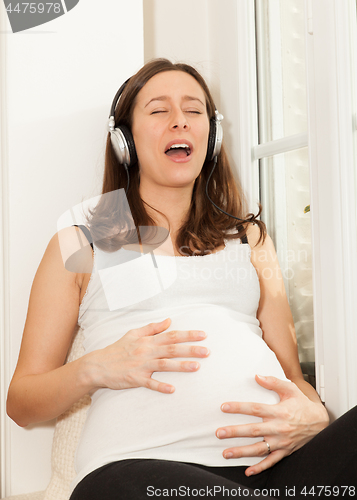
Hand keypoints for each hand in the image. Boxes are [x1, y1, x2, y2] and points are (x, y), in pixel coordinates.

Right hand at [90, 318, 208, 393]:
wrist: (98, 365)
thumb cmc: (117, 349)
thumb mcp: (133, 333)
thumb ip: (152, 327)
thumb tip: (169, 320)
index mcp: (147, 340)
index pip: (171, 335)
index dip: (188, 335)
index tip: (203, 335)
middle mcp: (146, 351)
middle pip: (171, 349)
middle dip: (190, 349)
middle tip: (207, 351)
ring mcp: (141, 365)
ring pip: (164, 365)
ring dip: (181, 365)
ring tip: (197, 367)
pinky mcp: (135, 379)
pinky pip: (149, 383)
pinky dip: (160, 386)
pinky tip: (172, 389)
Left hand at [216, 375, 328, 475]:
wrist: (320, 423)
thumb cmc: (303, 405)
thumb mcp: (291, 389)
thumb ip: (274, 382)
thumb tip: (257, 376)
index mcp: (279, 412)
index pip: (255, 409)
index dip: (238, 408)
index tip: (224, 407)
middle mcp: (278, 428)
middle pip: (253, 431)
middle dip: (235, 432)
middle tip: (219, 433)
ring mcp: (281, 442)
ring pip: (259, 448)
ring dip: (241, 452)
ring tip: (226, 453)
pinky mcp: (285, 451)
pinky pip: (271, 462)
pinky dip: (260, 468)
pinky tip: (248, 471)